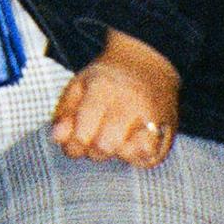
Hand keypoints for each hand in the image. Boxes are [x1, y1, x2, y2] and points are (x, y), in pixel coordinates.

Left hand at [51, 28, 178, 164]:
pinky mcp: (167, 131)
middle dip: (94, 151)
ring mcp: (151, 117)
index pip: (84, 131)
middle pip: (105, 146)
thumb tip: (57, 138)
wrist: (146, 66)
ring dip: (116, 154)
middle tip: (94, 143)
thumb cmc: (105, 80)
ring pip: (129, 154)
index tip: (73, 145)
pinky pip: (149, 157)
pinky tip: (129, 145)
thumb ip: (64, 113)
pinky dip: (136, 158)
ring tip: (113, 141)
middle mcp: (129, 103)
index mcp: (102, 88)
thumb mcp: (78, 86)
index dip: (74, 145)